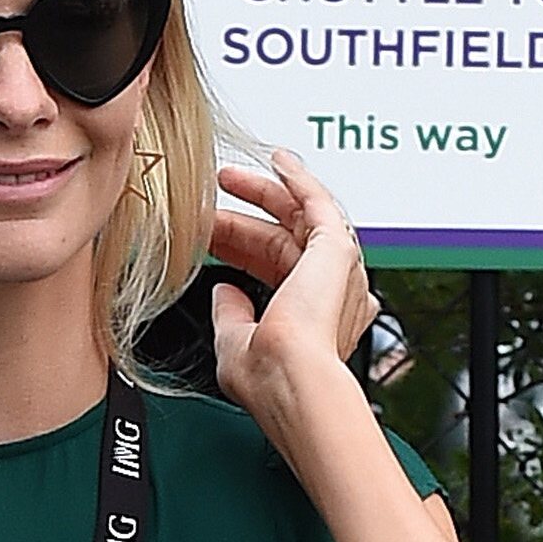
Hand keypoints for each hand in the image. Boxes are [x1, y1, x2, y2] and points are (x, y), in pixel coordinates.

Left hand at [209, 150, 378, 431]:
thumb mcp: (235, 342)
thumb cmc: (268, 376)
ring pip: (298, 218)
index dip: (235, 248)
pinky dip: (300, 181)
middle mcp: (330, 291)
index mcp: (311, 315)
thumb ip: (232, 314)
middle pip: (280, 241)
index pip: (270, 267)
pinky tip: (280, 162)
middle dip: (239, 222)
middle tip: (204, 207)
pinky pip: (320, 204)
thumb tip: (225, 290)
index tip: (204, 238)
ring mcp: (337, 270)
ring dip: (265, 194)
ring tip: (229, 176)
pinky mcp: (338, 250)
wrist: (292, 379)